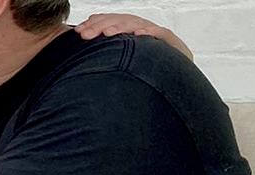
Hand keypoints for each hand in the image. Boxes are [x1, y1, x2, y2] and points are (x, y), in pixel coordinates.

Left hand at [76, 14, 192, 60]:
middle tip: (85, 34)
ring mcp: (154, 33)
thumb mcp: (122, 59)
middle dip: (101, 26)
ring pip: (136, 25)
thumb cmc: (146, 66)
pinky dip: (149, 32)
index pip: (109, 22)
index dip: (94, 24)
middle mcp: (140, 28)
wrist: (176, 73)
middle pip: (119, 22)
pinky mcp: (169, 40)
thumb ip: (105, 54)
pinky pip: (160, 33)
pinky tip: (138, 34)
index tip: (78, 32)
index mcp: (128, 31)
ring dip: (121, 27)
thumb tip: (81, 52)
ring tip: (107, 33)